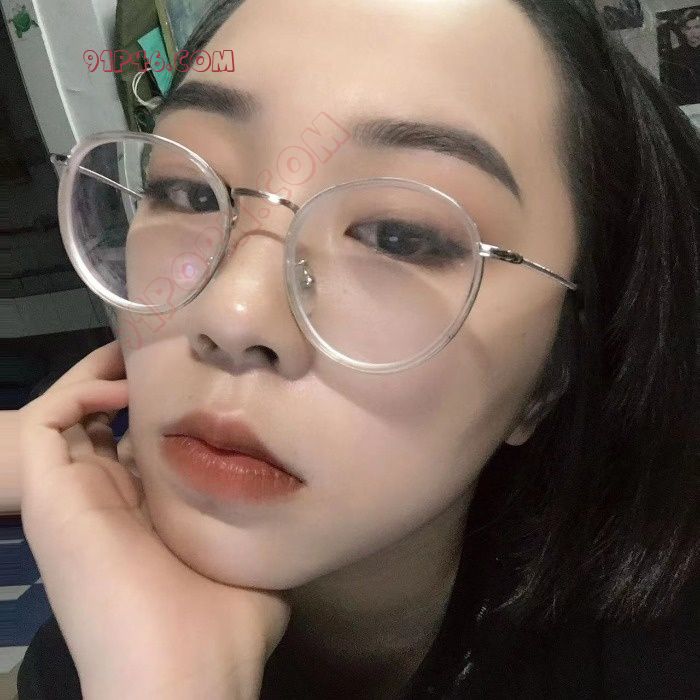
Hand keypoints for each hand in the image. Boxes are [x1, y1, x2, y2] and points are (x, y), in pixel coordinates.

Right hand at [18, 341, 290, 699]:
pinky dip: (78, 395)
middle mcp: (108, 503)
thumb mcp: (252, 564)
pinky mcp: (51, 496)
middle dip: (129, 386)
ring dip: (99, 379)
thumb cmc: (224, 626)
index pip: (140, 450)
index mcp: (147, 518)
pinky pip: (45, 425)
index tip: (197, 382)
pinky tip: (127, 389)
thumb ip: (259, 531)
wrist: (183, 672)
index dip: (161, 414)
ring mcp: (75, 498)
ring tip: (142, 356)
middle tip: (164, 356)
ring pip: (68, 417)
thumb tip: (289, 511)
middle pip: (101, 425)